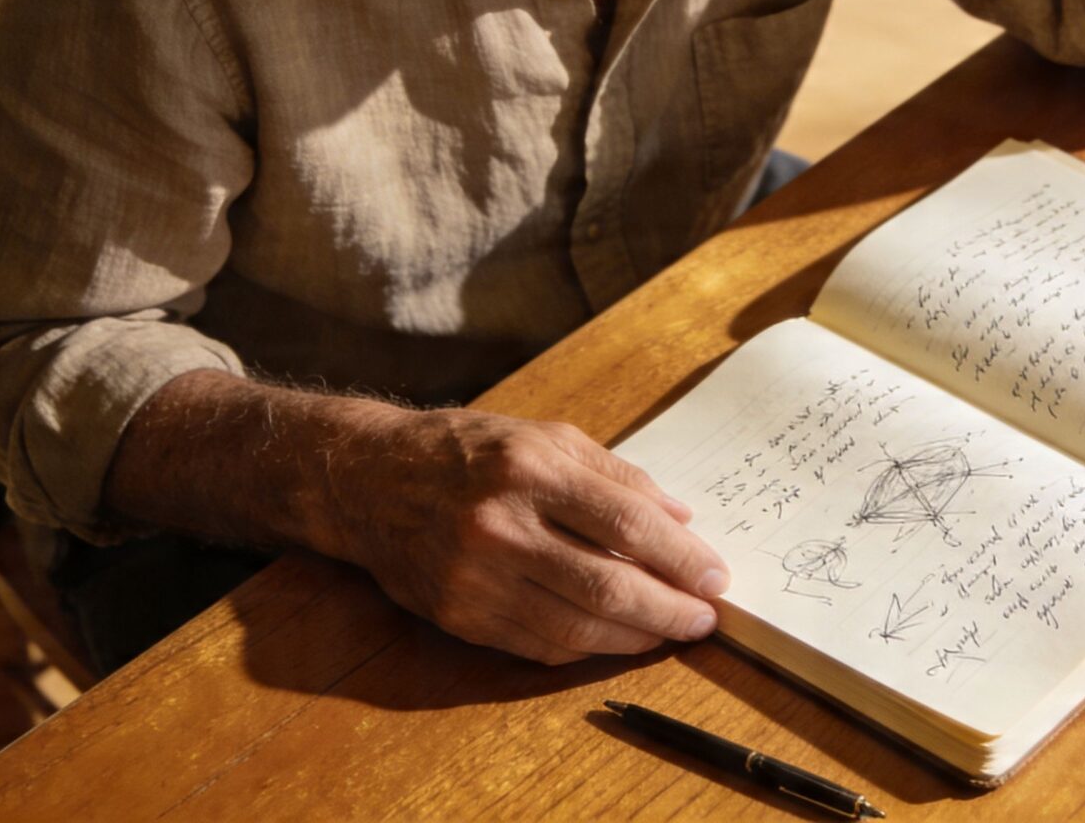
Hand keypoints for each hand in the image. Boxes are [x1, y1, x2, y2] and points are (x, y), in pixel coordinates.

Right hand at [317, 407, 729, 663]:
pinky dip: (587, 647)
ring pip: (576, 628)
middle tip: (705, 618)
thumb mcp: (544, 436)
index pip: (627, 524)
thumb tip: (682, 520)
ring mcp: (475, 578)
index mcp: (528, 469)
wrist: (367, 479)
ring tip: (669, 631)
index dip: (681, 558)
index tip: (716, 577)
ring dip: (635, 638)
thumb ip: (617, 476)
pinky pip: (538, 646)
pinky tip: (615, 637)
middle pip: (607, 587)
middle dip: (669, 610)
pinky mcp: (459, 616)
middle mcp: (500, 526)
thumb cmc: (466, 450)